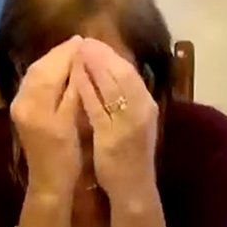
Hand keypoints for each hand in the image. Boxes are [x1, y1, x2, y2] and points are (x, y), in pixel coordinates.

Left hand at [10, 35, 83, 195]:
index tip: (86, 41)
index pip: (51, 68)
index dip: (68, 53)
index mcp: (36, 103)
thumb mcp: (74, 122)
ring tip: (76, 53)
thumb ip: (76, 92)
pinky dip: (49, 72)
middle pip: (40, 67)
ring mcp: (21, 106)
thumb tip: (83, 64)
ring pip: (36, 74)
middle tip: (82, 43)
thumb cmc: (67, 157)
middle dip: (60, 53)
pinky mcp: (24, 111)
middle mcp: (23, 100)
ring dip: (55, 61)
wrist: (50, 183)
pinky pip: (35, 83)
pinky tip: (64, 70)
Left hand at [73, 38, 158, 200]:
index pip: (129, 73)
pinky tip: (79, 78)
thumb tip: (115, 76)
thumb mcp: (131, 124)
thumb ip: (125, 103)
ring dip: (97, 67)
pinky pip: (100, 109)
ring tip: (83, 49)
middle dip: (104, 56)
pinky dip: (90, 91)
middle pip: (122, 74)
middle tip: (87, 39)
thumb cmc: (131, 157)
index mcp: (147, 105)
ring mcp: (131, 123)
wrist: (135, 188)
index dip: (112, 56)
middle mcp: (143, 109)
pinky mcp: (115, 137)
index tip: (96, 41)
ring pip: (113, 88)